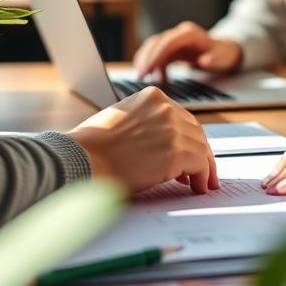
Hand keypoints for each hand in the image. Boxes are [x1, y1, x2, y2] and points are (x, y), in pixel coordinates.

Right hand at [67, 86, 218, 194]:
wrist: (82, 159)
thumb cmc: (93, 147)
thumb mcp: (124, 121)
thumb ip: (146, 125)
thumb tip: (163, 145)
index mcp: (152, 97)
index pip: (183, 117)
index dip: (189, 138)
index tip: (193, 153)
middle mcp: (165, 107)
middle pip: (196, 131)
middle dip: (200, 152)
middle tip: (202, 171)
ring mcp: (171, 129)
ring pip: (201, 148)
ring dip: (204, 167)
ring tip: (202, 184)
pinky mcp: (174, 153)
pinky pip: (200, 165)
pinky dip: (202, 177)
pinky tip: (198, 188)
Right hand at [132, 21, 242, 80]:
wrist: (224, 51)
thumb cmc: (223, 55)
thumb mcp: (222, 58)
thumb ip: (214, 59)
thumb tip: (204, 61)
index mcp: (190, 34)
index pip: (167, 42)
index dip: (155, 55)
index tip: (146, 70)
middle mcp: (179, 34)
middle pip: (156, 42)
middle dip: (146, 58)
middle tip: (139, 76)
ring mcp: (174, 39)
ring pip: (153, 46)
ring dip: (145, 60)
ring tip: (140, 76)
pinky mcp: (172, 47)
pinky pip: (157, 53)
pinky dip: (151, 63)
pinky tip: (151, 77)